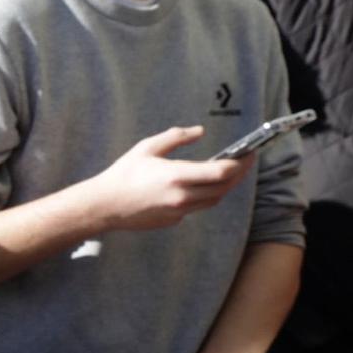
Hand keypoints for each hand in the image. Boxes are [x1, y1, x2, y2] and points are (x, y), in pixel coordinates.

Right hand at [84, 127, 253, 231]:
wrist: (104, 205)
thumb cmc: (123, 174)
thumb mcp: (146, 148)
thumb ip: (176, 137)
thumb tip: (199, 131)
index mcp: (177, 175)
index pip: (222, 172)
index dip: (240, 163)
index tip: (248, 154)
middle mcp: (183, 196)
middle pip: (224, 187)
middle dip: (239, 174)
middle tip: (245, 162)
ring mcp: (180, 211)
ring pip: (214, 199)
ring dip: (225, 186)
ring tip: (228, 173)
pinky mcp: (174, 220)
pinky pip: (197, 207)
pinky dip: (205, 196)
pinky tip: (201, 186)